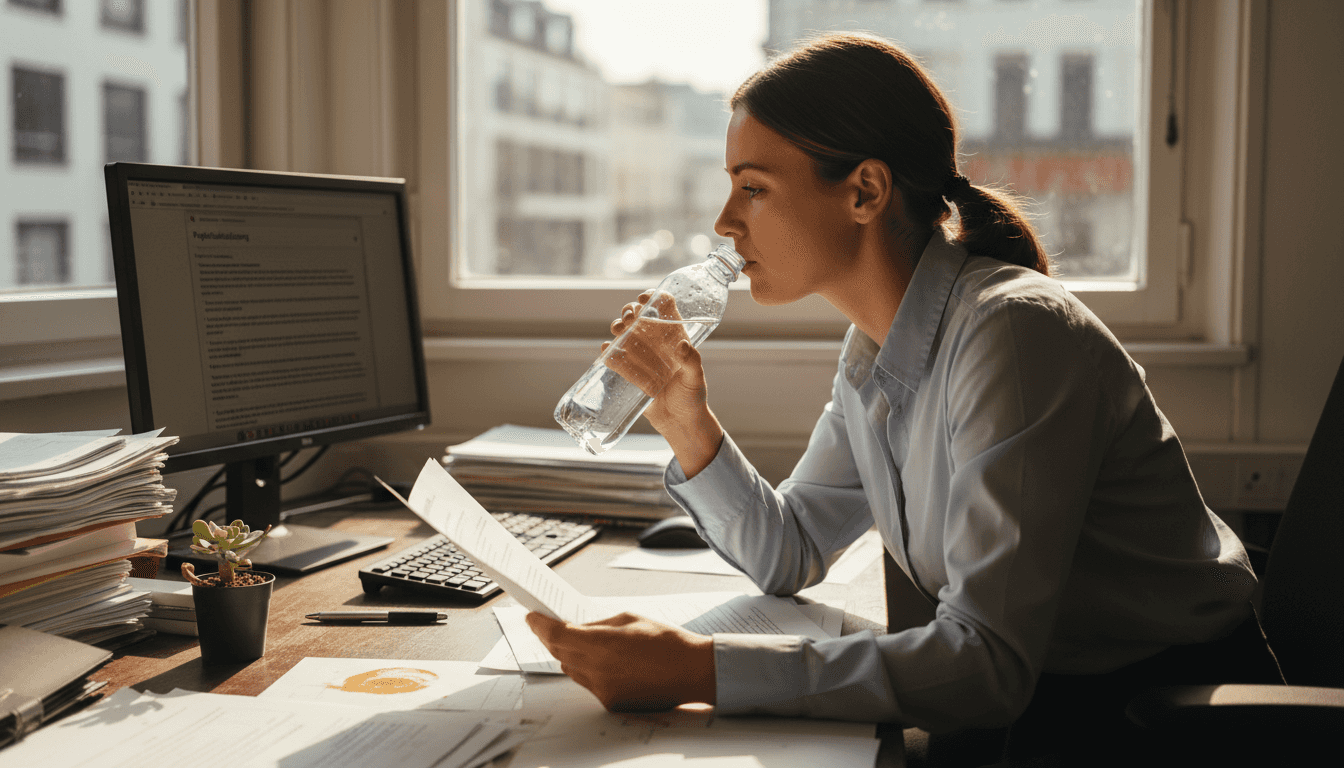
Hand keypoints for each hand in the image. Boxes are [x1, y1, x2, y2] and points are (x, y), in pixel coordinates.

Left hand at [525, 611, 715, 711]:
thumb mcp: (630, 619)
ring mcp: (603, 688)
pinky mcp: (610, 702)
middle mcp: (597, 669)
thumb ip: (599, 624)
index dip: (539, 625)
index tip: (531, 617)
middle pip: (558, 652)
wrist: (692, 671)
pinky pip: (587, 683)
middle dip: (550, 638)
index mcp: (602, 643)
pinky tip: (600, 660)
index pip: (556, 634)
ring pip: (570, 669)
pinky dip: (587, 670)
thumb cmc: (667, 642)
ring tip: (576, 641)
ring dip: (569, 654)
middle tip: (546, 625)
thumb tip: (578, 627)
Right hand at [604, 291, 723, 475]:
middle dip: (631, 311)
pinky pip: (616, 359)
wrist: (679, 423)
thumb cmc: (693, 399)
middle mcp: (656, 344)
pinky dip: (609, 352)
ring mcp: (641, 357)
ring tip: (618, 330)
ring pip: (625, 335)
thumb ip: (692, 363)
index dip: (654, 299)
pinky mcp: (629, 373)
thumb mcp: (695, 379)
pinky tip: (607, 350)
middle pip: (640, 318)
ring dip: (619, 328)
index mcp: (675, 338)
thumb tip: (683, 346)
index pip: (664, 310)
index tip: (645, 297)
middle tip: (629, 316)